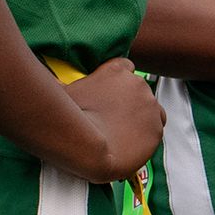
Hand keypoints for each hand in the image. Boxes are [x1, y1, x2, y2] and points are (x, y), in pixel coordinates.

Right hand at [56, 57, 164, 181]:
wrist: (87, 147)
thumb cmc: (70, 118)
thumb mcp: (66, 91)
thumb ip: (70, 83)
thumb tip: (58, 83)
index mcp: (117, 70)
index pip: (126, 67)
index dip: (119, 83)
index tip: (111, 95)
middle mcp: (138, 84)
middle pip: (139, 93)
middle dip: (129, 105)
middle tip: (112, 122)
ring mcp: (150, 107)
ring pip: (151, 112)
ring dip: (140, 121)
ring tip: (121, 136)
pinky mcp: (156, 130)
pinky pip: (153, 133)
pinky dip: (143, 139)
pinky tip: (127, 146)